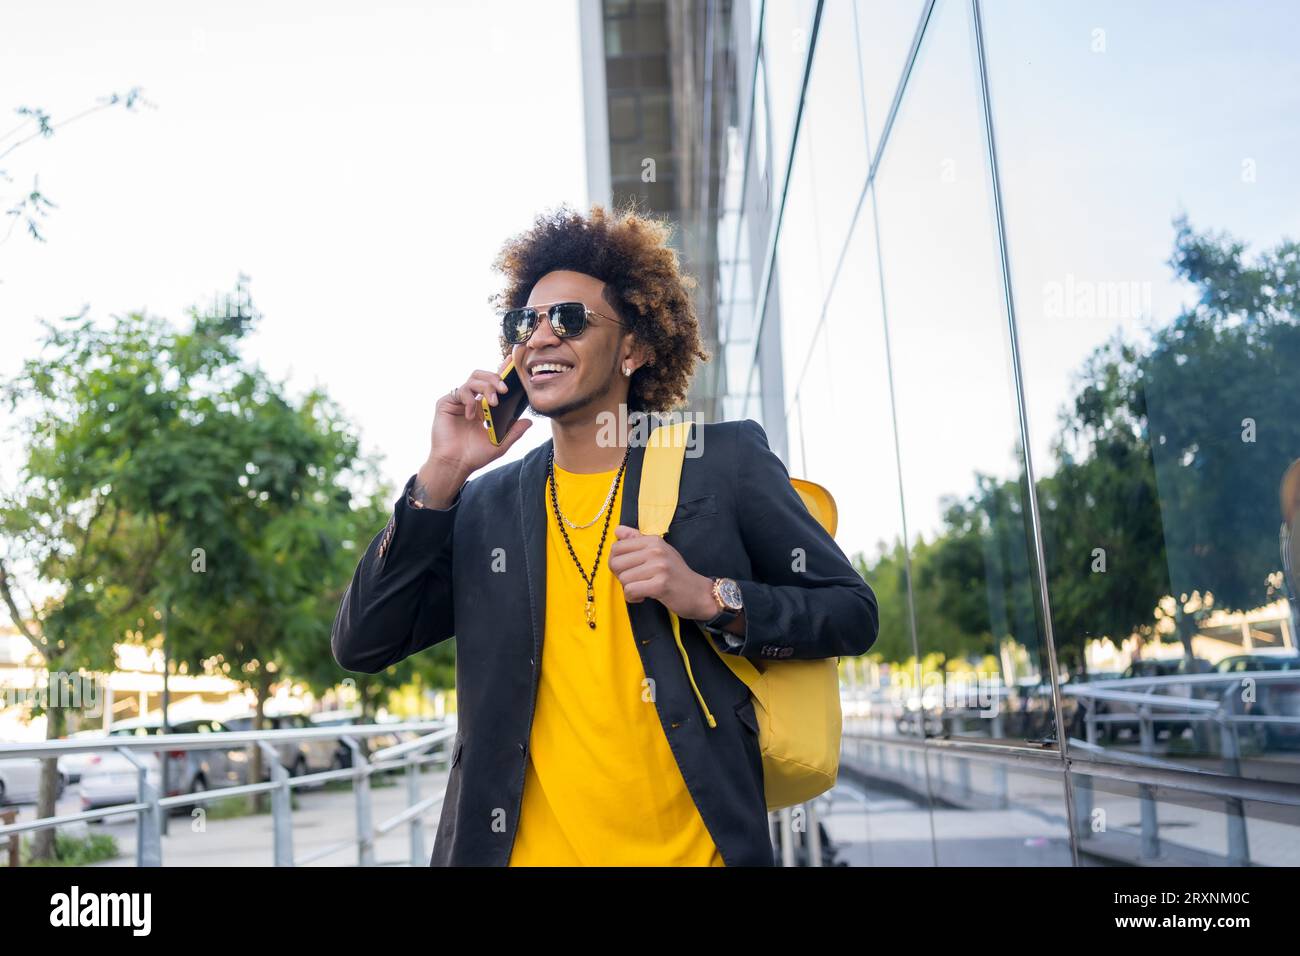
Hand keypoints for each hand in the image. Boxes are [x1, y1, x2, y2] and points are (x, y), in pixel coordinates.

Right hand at [427, 359, 531, 476]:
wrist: (455, 464)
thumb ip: (514, 432)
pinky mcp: (445, 403)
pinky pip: (460, 391)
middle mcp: (471, 401)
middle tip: (504, 389)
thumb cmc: (474, 456)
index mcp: (483, 407)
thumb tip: (529, 421)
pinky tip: (472, 415)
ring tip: (492, 402)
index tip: (513, 366)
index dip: (502, 373)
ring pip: (473, 379)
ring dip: (486, 387)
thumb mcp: (500, 444)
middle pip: (482, 375)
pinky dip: (469, 400)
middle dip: (495, 378)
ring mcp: (458, 401)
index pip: (493, 385)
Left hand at [609, 526, 716, 620]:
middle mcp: (656, 550)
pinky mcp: (660, 584)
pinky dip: (633, 598)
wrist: (699, 593)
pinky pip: (631, 591)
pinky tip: (643, 597)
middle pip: (615, 563)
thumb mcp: (659, 551)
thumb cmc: (676, 573)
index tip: (629, 569)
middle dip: (620, 576)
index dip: (616, 562)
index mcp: (653, 541)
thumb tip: (617, 529)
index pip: (616, 547)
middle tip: (635, 581)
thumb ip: (637, 540)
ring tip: (642, 589)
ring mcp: (659, 567)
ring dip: (629, 589)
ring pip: (623, 579)